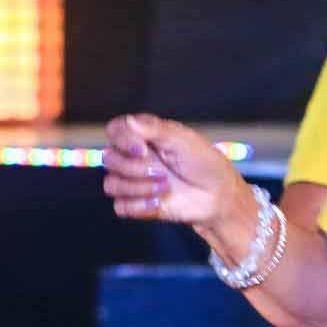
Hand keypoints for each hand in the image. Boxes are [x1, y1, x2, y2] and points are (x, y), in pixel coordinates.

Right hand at [102, 113, 240, 225]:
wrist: (218, 196)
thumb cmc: (205, 163)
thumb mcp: (185, 141)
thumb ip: (157, 130)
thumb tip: (130, 121)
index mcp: (145, 137)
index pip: (115, 130)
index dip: (121, 139)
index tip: (141, 148)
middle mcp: (135, 158)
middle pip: (109, 159)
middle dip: (134, 167)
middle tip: (162, 171)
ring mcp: (135, 181)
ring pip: (111, 184)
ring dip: (138, 187)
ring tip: (165, 186)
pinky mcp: (137, 204)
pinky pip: (120, 206)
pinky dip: (139, 205)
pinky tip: (159, 202)